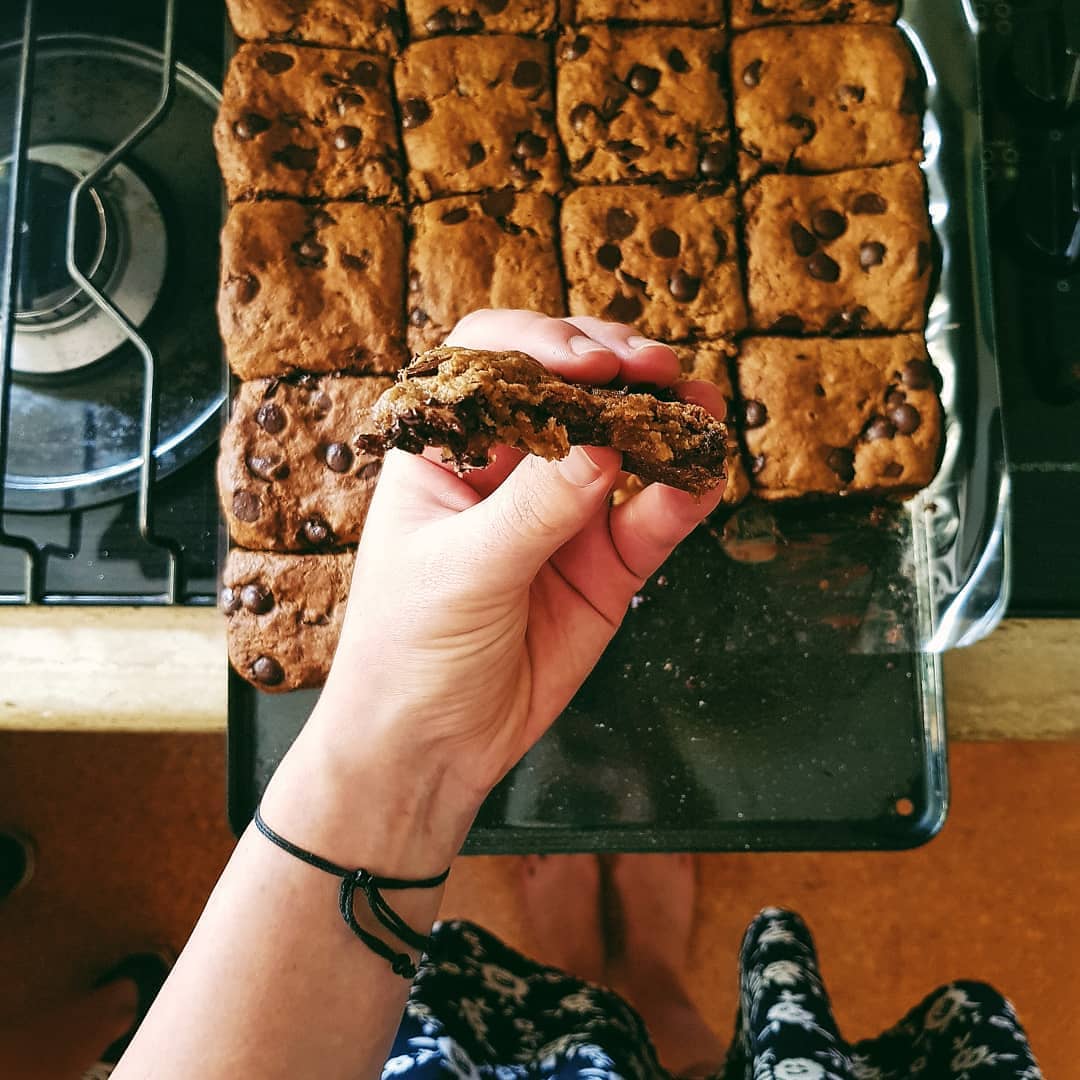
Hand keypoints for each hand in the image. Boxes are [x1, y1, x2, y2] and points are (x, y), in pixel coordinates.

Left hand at [294, 310, 726, 860]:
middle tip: (658, 370)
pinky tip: (704, 478)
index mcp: (445, 450)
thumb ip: (533, 509)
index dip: (540, 344)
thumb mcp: (461, 571)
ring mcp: (561, 513)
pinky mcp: (604, 563)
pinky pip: (653, 518)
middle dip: (615, 372)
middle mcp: (506, 469)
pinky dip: (682, 495)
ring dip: (665, 423)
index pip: (489, 363)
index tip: (588, 361)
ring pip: (624, 447)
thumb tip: (602, 444)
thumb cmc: (409, 649)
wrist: (431, 747)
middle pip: (569, 391)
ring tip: (702, 411)